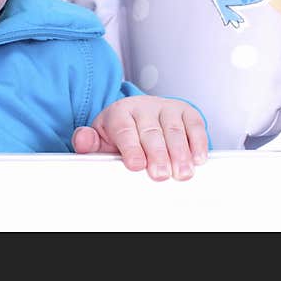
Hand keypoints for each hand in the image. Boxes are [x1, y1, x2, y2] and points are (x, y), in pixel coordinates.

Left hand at [71, 96, 208, 180]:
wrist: (139, 114)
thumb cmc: (121, 133)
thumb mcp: (101, 138)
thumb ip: (89, 142)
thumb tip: (82, 141)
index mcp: (120, 112)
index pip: (124, 129)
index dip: (130, 148)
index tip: (136, 165)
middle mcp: (144, 106)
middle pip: (151, 131)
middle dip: (157, 154)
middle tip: (160, 174)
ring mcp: (166, 108)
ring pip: (174, 129)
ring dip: (180, 152)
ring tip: (182, 173)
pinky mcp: (186, 111)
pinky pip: (195, 125)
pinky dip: (198, 142)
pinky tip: (197, 159)